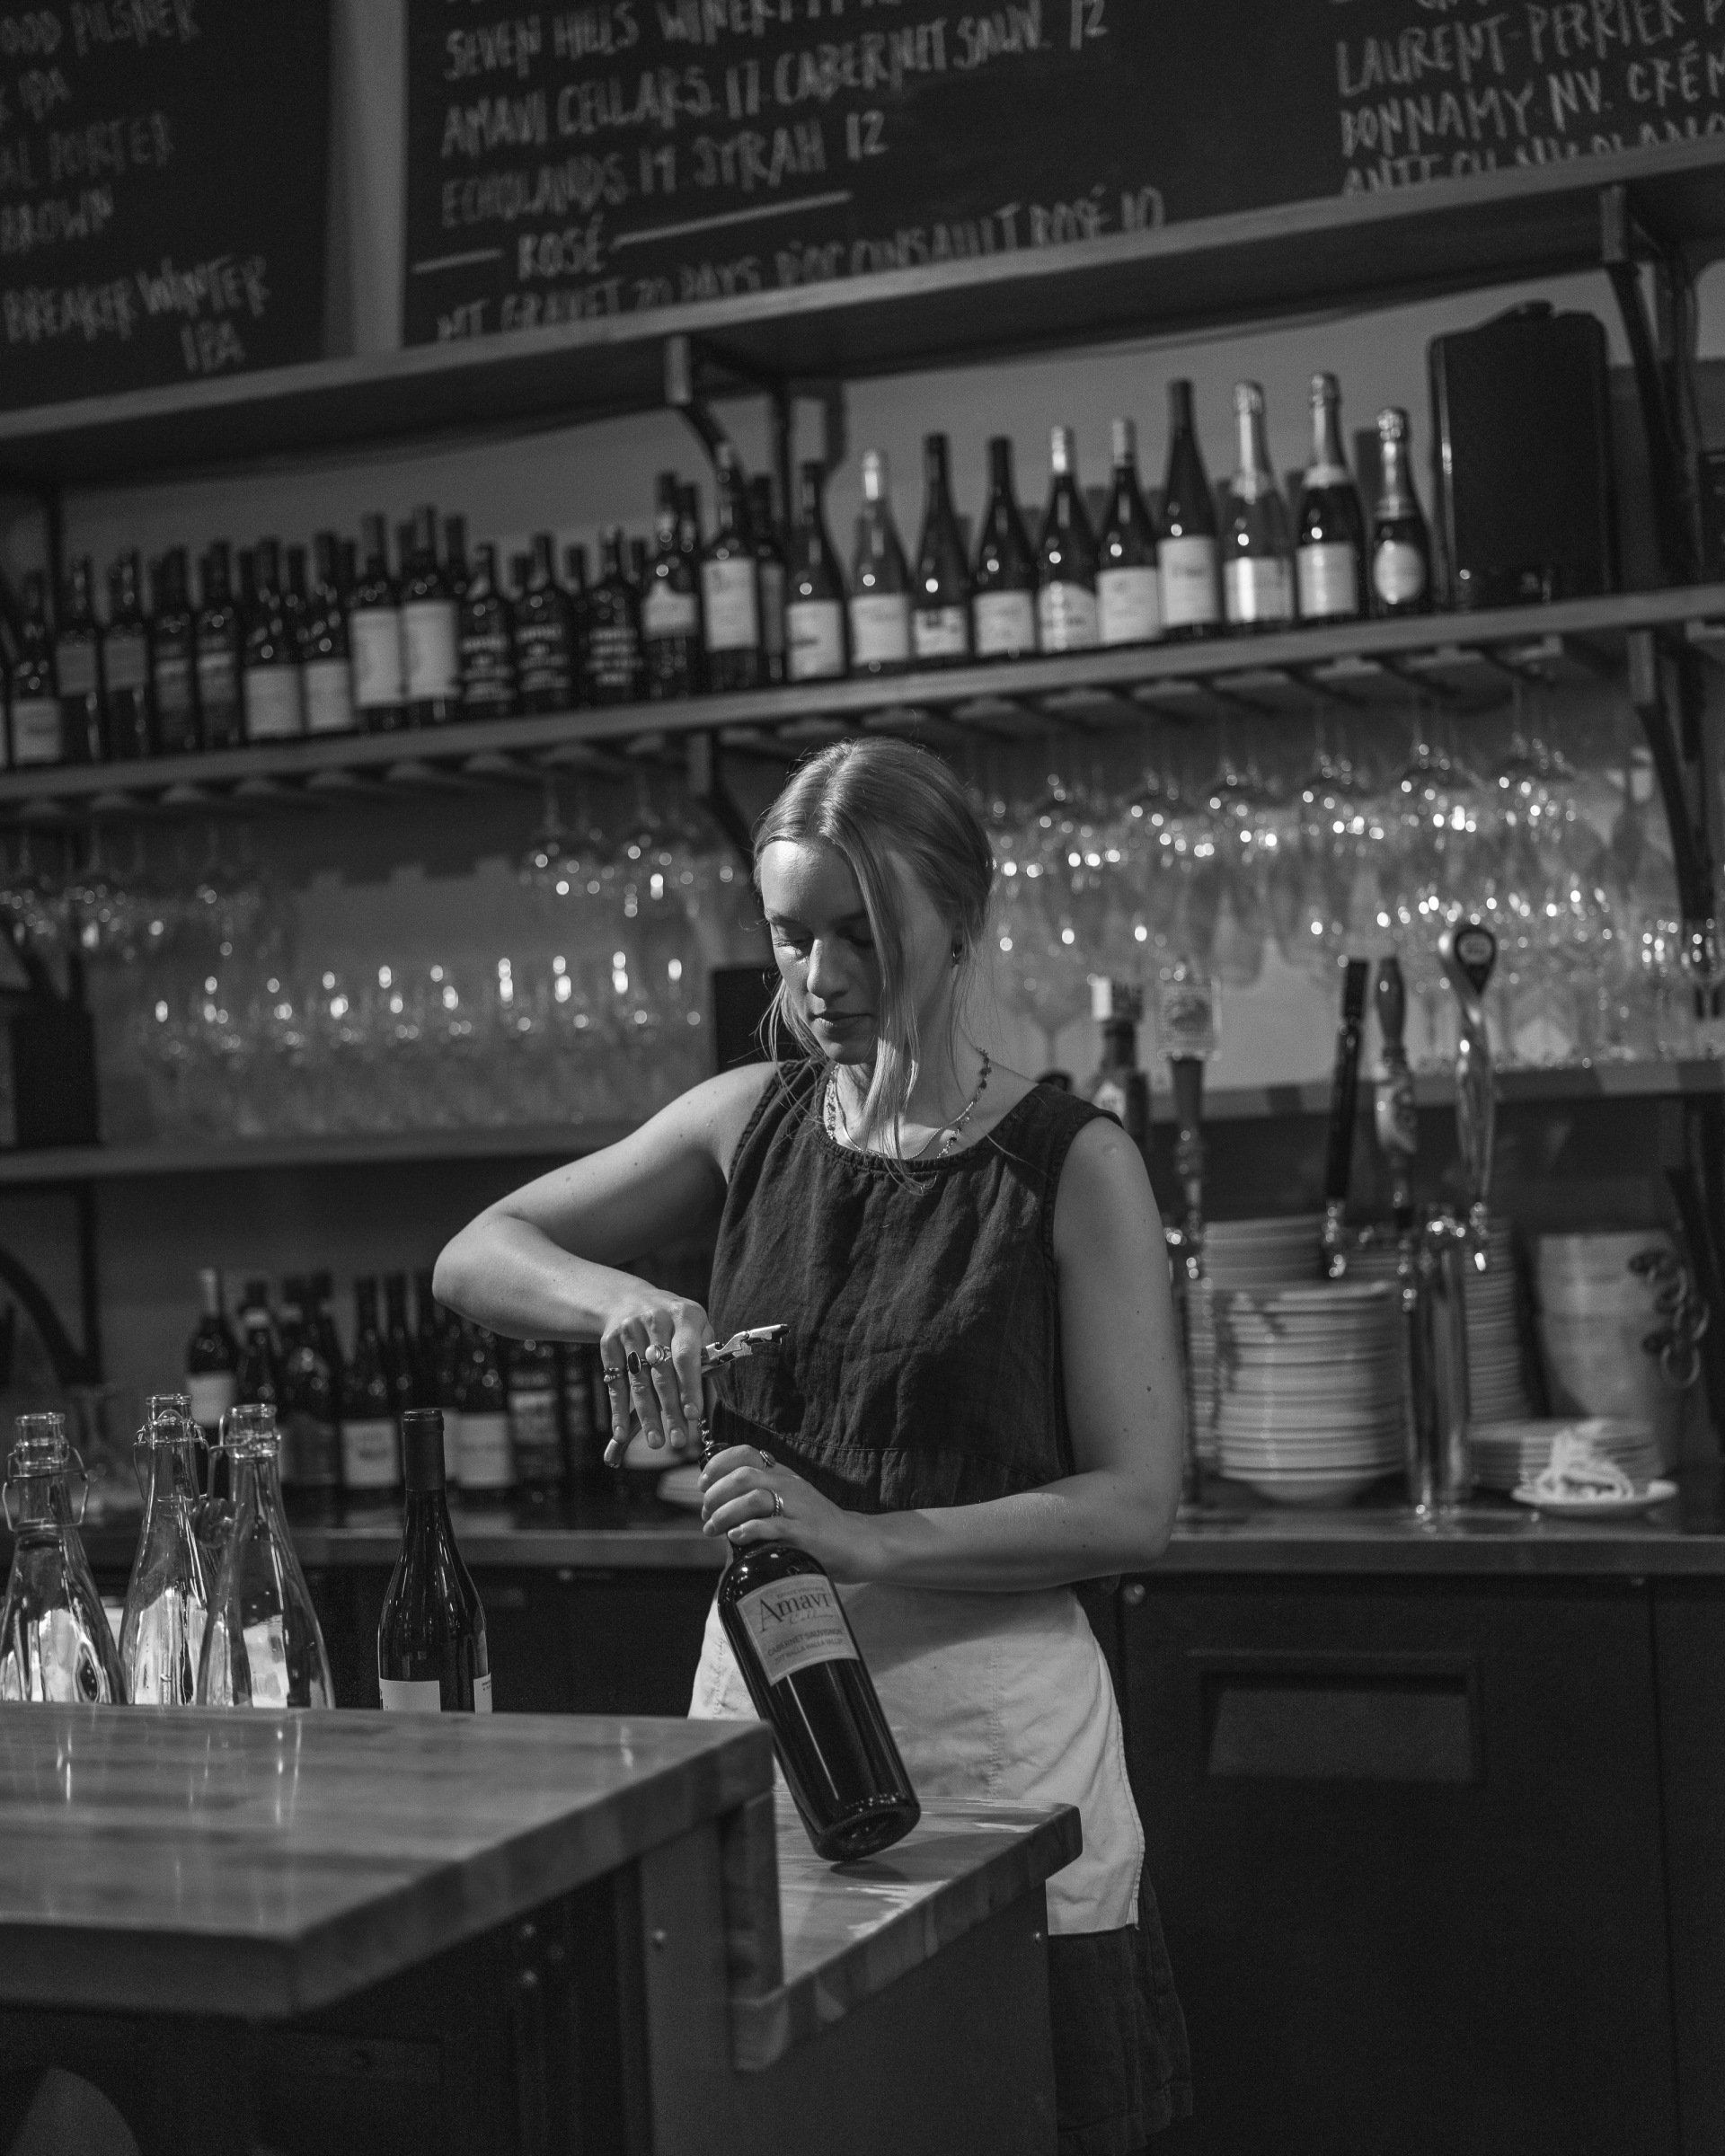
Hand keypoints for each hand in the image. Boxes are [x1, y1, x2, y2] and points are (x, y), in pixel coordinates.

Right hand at [598, 1288, 715, 1463]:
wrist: (628, 1299)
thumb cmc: (673, 1322)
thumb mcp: (696, 1325)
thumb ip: (708, 1350)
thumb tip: (719, 1373)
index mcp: (683, 1315)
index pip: (686, 1355)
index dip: (689, 1386)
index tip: (693, 1415)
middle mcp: (655, 1320)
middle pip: (662, 1373)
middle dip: (670, 1410)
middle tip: (678, 1440)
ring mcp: (629, 1331)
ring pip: (638, 1381)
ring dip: (646, 1415)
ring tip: (656, 1441)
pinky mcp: (609, 1343)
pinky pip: (616, 1382)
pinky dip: (618, 1409)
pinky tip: (622, 1432)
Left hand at [699, 1444, 876, 1581]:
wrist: (856, 1542)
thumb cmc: (817, 1523)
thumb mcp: (790, 1498)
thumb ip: (761, 1494)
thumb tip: (719, 1504)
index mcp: (783, 1475)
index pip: (746, 1453)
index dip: (718, 1465)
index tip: (703, 1483)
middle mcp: (789, 1486)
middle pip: (743, 1476)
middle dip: (715, 1494)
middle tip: (705, 1514)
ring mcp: (798, 1509)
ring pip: (753, 1499)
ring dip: (725, 1514)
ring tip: (713, 1530)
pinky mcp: (804, 1534)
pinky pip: (772, 1526)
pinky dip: (749, 1530)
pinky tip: (737, 1537)